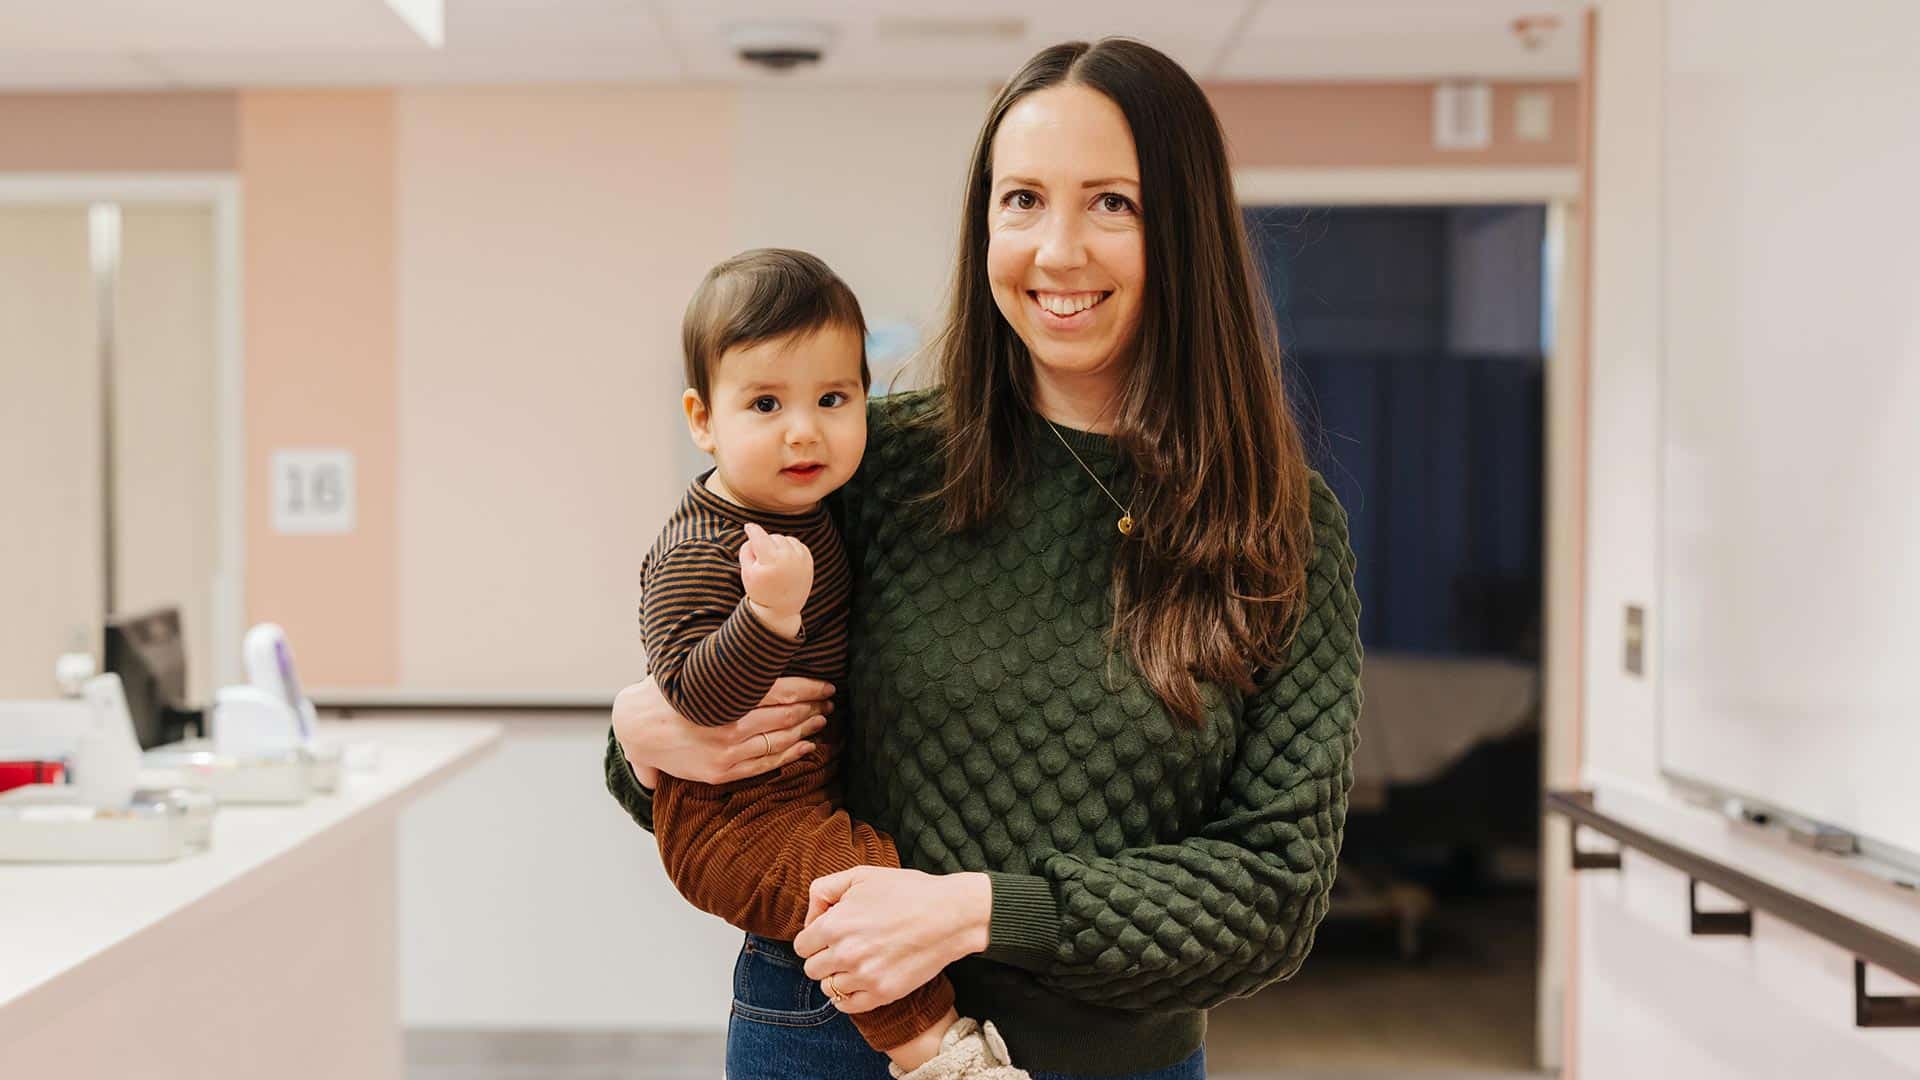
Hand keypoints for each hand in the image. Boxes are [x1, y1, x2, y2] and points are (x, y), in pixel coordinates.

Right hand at [611, 674, 830, 786]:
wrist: (634, 728)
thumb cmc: (665, 692)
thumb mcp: (693, 668)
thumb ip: (725, 662)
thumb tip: (758, 637)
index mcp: (725, 698)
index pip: (780, 691)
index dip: (809, 689)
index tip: (826, 685)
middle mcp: (728, 727)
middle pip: (785, 715)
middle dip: (812, 707)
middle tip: (830, 701)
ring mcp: (726, 753)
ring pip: (779, 740)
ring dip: (806, 729)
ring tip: (822, 719)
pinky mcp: (722, 772)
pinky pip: (765, 765)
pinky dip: (790, 755)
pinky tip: (806, 747)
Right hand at [739, 522, 812, 624]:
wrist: (782, 607)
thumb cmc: (760, 589)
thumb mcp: (747, 572)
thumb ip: (747, 549)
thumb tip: (754, 532)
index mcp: (771, 561)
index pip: (759, 536)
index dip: (752, 529)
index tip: (748, 526)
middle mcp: (788, 557)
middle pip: (772, 537)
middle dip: (765, 544)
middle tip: (762, 563)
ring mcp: (800, 558)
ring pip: (784, 538)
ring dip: (776, 545)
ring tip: (773, 563)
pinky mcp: (808, 559)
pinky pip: (794, 543)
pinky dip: (788, 548)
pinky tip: (783, 562)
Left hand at [795, 867, 992, 1012]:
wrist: (950, 914)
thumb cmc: (907, 891)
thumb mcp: (861, 876)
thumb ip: (824, 890)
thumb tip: (811, 918)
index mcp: (835, 924)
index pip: (802, 946)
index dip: (814, 938)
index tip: (830, 934)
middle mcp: (845, 953)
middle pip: (811, 969)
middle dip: (824, 957)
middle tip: (845, 947)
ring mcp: (864, 976)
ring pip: (828, 988)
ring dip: (837, 976)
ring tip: (856, 962)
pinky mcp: (883, 993)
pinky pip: (847, 1005)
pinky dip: (848, 996)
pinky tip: (860, 980)